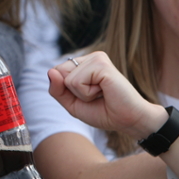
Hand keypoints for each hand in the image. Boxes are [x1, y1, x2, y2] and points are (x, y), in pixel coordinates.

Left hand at [48, 51, 167, 139]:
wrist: (128, 121)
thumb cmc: (103, 112)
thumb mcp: (72, 104)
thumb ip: (57, 89)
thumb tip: (51, 71)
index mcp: (83, 63)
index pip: (56, 72)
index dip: (66, 91)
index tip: (88, 96)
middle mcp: (90, 57)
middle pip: (59, 72)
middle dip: (73, 92)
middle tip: (96, 96)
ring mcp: (96, 58)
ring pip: (67, 78)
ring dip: (82, 94)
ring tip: (101, 93)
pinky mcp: (101, 64)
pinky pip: (76, 81)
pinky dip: (87, 94)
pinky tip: (104, 91)